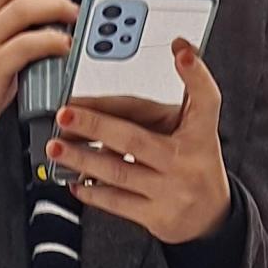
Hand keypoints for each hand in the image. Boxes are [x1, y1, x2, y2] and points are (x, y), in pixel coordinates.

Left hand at [47, 39, 231, 244]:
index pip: (204, 100)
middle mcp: (186, 161)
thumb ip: (180, 97)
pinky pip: (117, 203)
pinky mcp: (157, 216)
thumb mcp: (197, 129)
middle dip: (95, 125)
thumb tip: (166, 58)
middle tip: (64, 114)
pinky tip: (74, 179)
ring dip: (82, 158)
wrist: (211, 216)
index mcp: (201, 133)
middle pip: (135, 139)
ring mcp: (170, 191)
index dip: (195, 74)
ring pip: (118, 172)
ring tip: (56, 147)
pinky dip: (92, 191)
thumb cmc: (196, 163)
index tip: (180, 51)